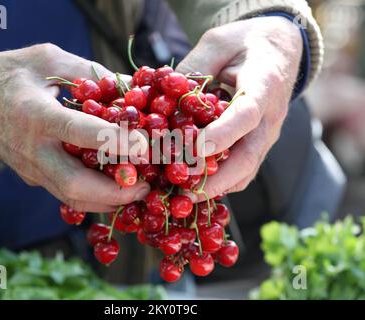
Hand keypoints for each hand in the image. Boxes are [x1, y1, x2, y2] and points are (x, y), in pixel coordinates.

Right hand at [0, 43, 149, 211]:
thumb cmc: (10, 74)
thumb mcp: (48, 59)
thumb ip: (90, 73)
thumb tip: (131, 87)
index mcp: (36, 114)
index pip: (79, 133)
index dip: (115, 142)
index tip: (145, 146)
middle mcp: (33, 150)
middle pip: (76, 185)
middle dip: (117, 191)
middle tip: (147, 184)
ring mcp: (32, 169)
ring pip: (73, 198)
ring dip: (110, 200)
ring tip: (139, 189)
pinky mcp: (34, 178)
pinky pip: (68, 195)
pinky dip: (96, 197)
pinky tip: (117, 187)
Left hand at [177, 17, 302, 200]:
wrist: (277, 50)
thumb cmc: (245, 42)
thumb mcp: (217, 42)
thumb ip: (194, 68)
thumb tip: (164, 99)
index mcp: (264, 83)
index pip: (247, 114)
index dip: (222, 135)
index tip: (195, 149)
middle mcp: (271, 116)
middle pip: (250, 156)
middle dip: (217, 179)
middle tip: (185, 192)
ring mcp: (267, 134)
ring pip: (247, 170)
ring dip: (217, 186)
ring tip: (183, 194)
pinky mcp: (258, 143)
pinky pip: (243, 169)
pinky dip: (221, 181)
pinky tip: (195, 183)